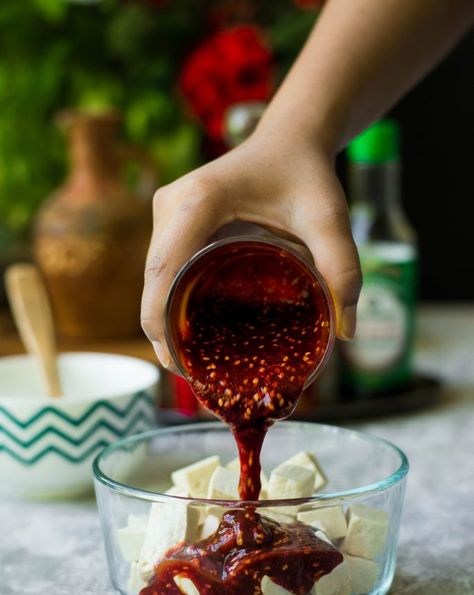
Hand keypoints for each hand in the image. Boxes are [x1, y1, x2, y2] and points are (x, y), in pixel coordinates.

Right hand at [141, 132, 361, 368]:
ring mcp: (167, 213)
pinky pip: (162, 269)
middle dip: (164, 333)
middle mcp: (171, 206)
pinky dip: (171, 300)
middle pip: (152, 282)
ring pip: (154, 279)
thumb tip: (345, 332)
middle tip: (192, 373)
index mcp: (198, 202)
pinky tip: (192, 328)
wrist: (288, 139)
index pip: (161, 272)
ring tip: (193, 359)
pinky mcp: (171, 221)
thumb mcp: (329, 216)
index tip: (176, 364)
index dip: (160, 323)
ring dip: (165, 318)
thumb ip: (343, 267)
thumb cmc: (306, 173)